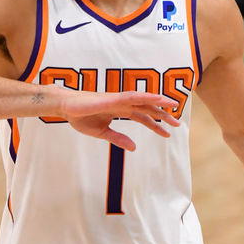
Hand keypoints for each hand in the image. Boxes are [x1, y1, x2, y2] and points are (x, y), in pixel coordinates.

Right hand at [62, 90, 179, 151]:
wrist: (65, 107)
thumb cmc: (80, 117)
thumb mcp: (102, 133)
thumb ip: (118, 138)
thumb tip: (134, 147)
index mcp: (120, 111)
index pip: (143, 117)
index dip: (156, 125)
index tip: (168, 133)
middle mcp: (123, 103)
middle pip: (147, 108)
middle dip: (162, 115)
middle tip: (177, 124)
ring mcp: (119, 99)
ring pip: (144, 100)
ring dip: (159, 102)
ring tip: (174, 106)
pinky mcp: (113, 98)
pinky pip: (133, 96)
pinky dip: (146, 96)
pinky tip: (157, 97)